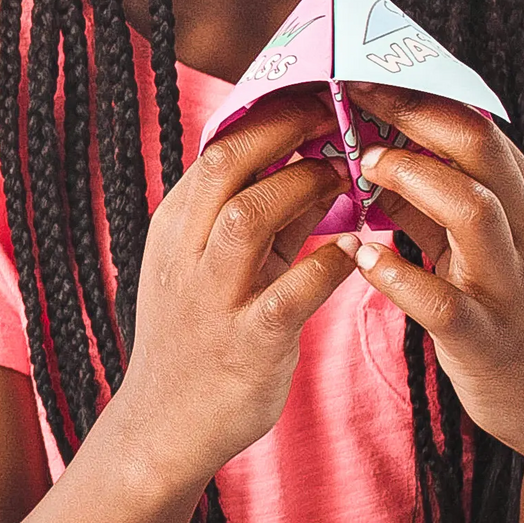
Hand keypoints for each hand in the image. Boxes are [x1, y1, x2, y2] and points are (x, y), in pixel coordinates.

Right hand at [118, 88, 356, 488]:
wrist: (165, 427)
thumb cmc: (198, 336)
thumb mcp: (214, 266)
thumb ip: (262, 218)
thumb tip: (318, 162)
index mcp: (174, 227)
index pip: (217, 149)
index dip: (270, 116)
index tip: (316, 96)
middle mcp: (184, 255)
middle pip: (226, 166)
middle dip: (284, 132)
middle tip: (338, 116)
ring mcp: (212, 298)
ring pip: (249, 216)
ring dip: (305, 186)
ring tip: (347, 175)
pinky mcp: (248, 342)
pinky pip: (293, 290)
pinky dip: (331, 262)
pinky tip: (358, 248)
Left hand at [340, 87, 523, 488]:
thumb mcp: (498, 249)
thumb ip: (440, 206)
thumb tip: (375, 159)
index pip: (479, 124)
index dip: (421, 91)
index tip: (367, 66)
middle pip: (478, 147)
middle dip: (413, 112)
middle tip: (353, 91)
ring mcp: (512, 286)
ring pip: (471, 210)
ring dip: (410, 179)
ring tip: (362, 164)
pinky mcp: (490, 341)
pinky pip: (442, 301)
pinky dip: (397, 275)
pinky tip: (359, 258)